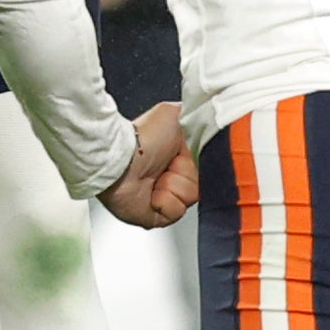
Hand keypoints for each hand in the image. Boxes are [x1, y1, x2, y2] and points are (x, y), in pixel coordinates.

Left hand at [102, 101, 198, 229]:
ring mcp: (164, 197)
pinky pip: (177, 213)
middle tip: (168, 165)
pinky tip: (152, 193)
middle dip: (185, 173)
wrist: (121, 161)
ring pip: (190, 198)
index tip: (185, 155)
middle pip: (200, 183)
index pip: (205, 166)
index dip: (199, 162)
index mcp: (178, 156)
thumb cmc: (142, 137)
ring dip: (174, 186)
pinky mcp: (156, 215)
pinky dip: (165, 202)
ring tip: (156, 178)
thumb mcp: (173, 113)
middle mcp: (171, 177)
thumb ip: (194, 114)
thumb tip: (207, 117)